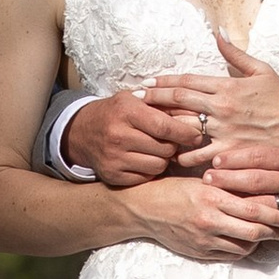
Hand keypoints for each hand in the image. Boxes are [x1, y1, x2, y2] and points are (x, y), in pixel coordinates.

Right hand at [62, 89, 205, 186]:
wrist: (82, 131)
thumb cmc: (116, 113)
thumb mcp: (136, 101)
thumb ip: (164, 107)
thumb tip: (197, 117)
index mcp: (126, 111)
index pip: (164, 126)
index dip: (185, 132)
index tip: (196, 135)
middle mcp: (117, 135)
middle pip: (164, 148)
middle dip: (174, 146)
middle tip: (172, 141)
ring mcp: (113, 158)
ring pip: (158, 165)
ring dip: (163, 159)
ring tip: (157, 150)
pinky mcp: (112, 175)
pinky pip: (145, 177)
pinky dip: (150, 170)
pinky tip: (144, 159)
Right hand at [118, 173, 278, 261]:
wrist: (143, 209)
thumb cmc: (174, 189)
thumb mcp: (201, 181)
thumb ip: (228, 186)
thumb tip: (260, 188)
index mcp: (212, 196)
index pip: (253, 207)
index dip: (275, 213)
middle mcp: (209, 219)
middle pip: (254, 230)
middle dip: (276, 231)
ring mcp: (204, 238)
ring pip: (244, 246)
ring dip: (261, 242)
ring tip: (272, 235)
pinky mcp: (199, 251)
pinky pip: (229, 255)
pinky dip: (242, 249)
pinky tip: (248, 242)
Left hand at [145, 36, 278, 153]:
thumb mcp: (261, 70)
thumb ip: (235, 53)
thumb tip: (218, 32)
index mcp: (227, 85)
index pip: (187, 81)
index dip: (163, 82)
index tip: (147, 84)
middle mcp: (222, 106)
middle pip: (178, 101)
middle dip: (154, 101)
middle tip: (135, 102)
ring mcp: (225, 129)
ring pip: (183, 128)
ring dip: (162, 128)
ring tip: (145, 129)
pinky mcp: (231, 150)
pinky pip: (200, 155)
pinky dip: (183, 156)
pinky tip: (170, 157)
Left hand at [202, 143, 278, 243]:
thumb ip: (273, 154)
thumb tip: (236, 148)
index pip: (261, 155)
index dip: (236, 157)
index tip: (216, 159)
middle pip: (257, 180)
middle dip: (228, 179)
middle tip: (207, 178)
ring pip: (261, 205)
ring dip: (234, 203)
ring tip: (214, 198)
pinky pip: (269, 225)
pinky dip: (250, 222)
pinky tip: (233, 219)